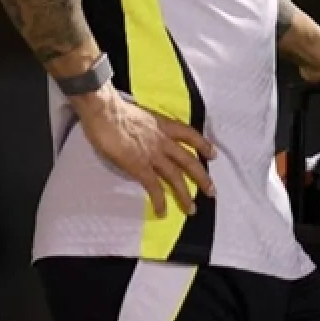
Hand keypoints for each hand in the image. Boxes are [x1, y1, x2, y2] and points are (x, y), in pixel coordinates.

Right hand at [75, 85, 215, 217]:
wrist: (106, 112)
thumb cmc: (118, 109)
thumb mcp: (144, 115)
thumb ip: (151, 127)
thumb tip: (150, 134)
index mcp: (165, 125)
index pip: (191, 135)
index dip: (204, 145)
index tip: (213, 154)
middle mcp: (164, 141)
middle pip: (189, 161)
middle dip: (202, 177)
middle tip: (211, 191)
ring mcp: (153, 155)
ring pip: (175, 177)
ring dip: (185, 195)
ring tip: (191, 209)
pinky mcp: (139, 167)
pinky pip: (153, 187)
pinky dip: (159, 200)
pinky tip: (162, 211)